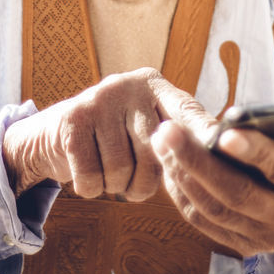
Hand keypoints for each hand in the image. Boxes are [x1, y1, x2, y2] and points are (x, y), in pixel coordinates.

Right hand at [2, 68, 201, 200]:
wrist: (54, 135)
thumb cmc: (114, 140)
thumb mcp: (146, 129)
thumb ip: (177, 141)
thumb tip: (216, 161)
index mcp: (156, 87)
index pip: (187, 113)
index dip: (205, 134)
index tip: (220, 149)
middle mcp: (130, 85)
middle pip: (153, 153)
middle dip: (143, 182)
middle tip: (130, 180)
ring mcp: (100, 99)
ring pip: (121, 170)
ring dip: (115, 187)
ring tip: (108, 171)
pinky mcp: (73, 119)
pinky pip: (92, 177)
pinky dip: (90, 188)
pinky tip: (87, 171)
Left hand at [150, 103, 273, 259]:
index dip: (255, 151)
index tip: (225, 131)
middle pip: (237, 193)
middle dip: (198, 161)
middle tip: (168, 130)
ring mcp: (261, 239)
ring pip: (213, 209)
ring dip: (182, 174)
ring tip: (161, 141)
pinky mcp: (240, 246)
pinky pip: (203, 222)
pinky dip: (181, 194)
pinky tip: (167, 165)